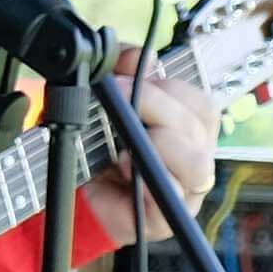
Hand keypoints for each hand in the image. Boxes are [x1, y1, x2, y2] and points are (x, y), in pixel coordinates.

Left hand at [86, 52, 215, 246]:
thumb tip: (137, 55)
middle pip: (199, 127)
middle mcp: (194, 155)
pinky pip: (174, 196)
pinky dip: (150, 178)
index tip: (130, 79)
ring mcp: (186, 188)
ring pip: (197, 162)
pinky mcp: (167, 216)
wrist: (71, 193)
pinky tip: (124, 168)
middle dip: (157, 107)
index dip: (169, 87)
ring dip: (160, 144)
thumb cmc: (95, 148)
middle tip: (122, 101)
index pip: (201, 102)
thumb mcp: (102, 98)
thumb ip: (121, 68)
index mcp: (188, 127)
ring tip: (126, 143)